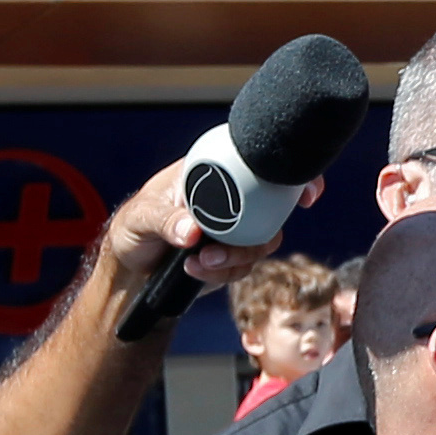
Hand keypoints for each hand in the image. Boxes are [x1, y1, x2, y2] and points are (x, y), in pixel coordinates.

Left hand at [102, 150, 317, 295]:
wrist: (131, 269)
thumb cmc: (133, 228)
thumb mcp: (140, 217)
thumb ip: (163, 220)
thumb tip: (190, 230)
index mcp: (211, 172)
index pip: (256, 163)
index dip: (287, 174)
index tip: (304, 191)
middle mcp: (229, 198)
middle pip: (272, 208)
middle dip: (265, 231)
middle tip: (236, 247)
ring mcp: (233, 228)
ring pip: (261, 242)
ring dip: (236, 256)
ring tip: (201, 260)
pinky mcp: (231, 256)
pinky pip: (244, 266)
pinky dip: (223, 271)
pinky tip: (194, 268)